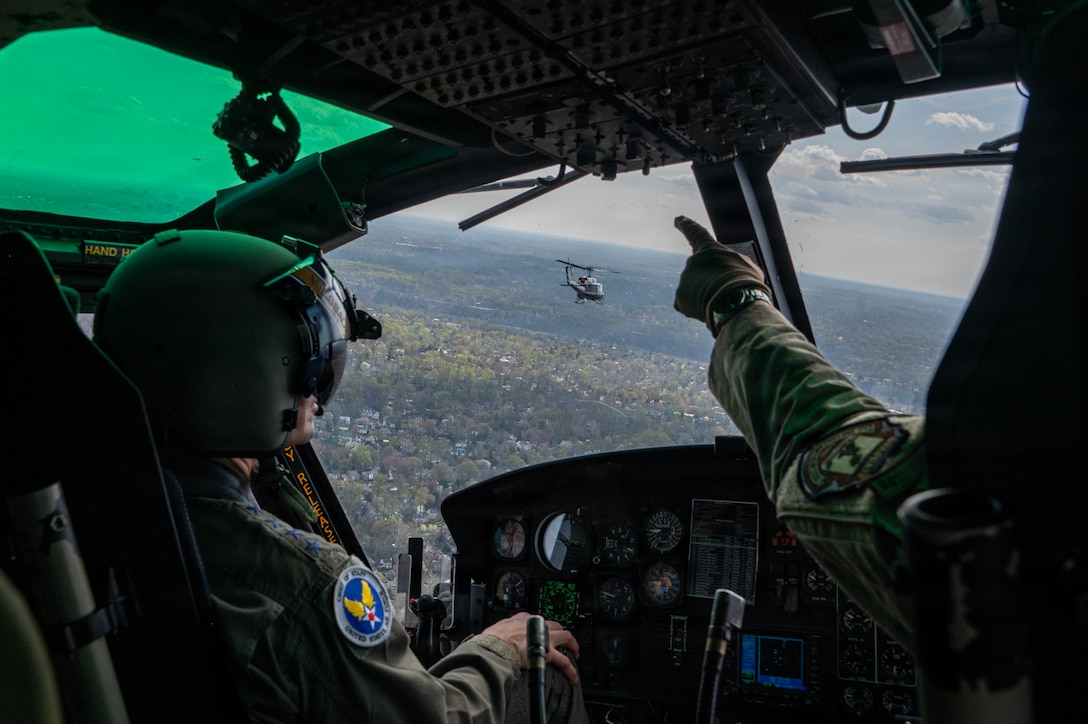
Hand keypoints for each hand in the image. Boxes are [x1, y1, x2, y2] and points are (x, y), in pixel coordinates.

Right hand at [480, 612, 580, 683]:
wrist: (495, 646)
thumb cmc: (493, 640)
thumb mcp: (498, 629)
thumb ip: (503, 631)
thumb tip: (498, 636)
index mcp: (523, 619)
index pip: (538, 620)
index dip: (542, 627)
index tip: (543, 632)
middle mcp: (536, 625)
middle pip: (555, 626)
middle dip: (561, 632)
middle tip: (564, 640)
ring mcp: (544, 638)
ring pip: (565, 637)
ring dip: (572, 645)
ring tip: (575, 653)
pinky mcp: (547, 652)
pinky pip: (564, 661)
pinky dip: (570, 669)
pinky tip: (573, 676)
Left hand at [673, 216, 769, 334]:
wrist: (735, 300)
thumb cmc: (745, 281)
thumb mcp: (745, 267)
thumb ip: (732, 266)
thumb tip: (727, 276)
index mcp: (709, 249)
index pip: (695, 233)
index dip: (687, 226)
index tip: (678, 220)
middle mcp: (693, 262)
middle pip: (702, 274)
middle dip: (712, 284)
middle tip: (726, 293)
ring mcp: (685, 280)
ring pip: (696, 291)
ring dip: (707, 297)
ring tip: (721, 302)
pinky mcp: (680, 298)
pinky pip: (688, 304)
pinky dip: (697, 309)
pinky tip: (709, 310)